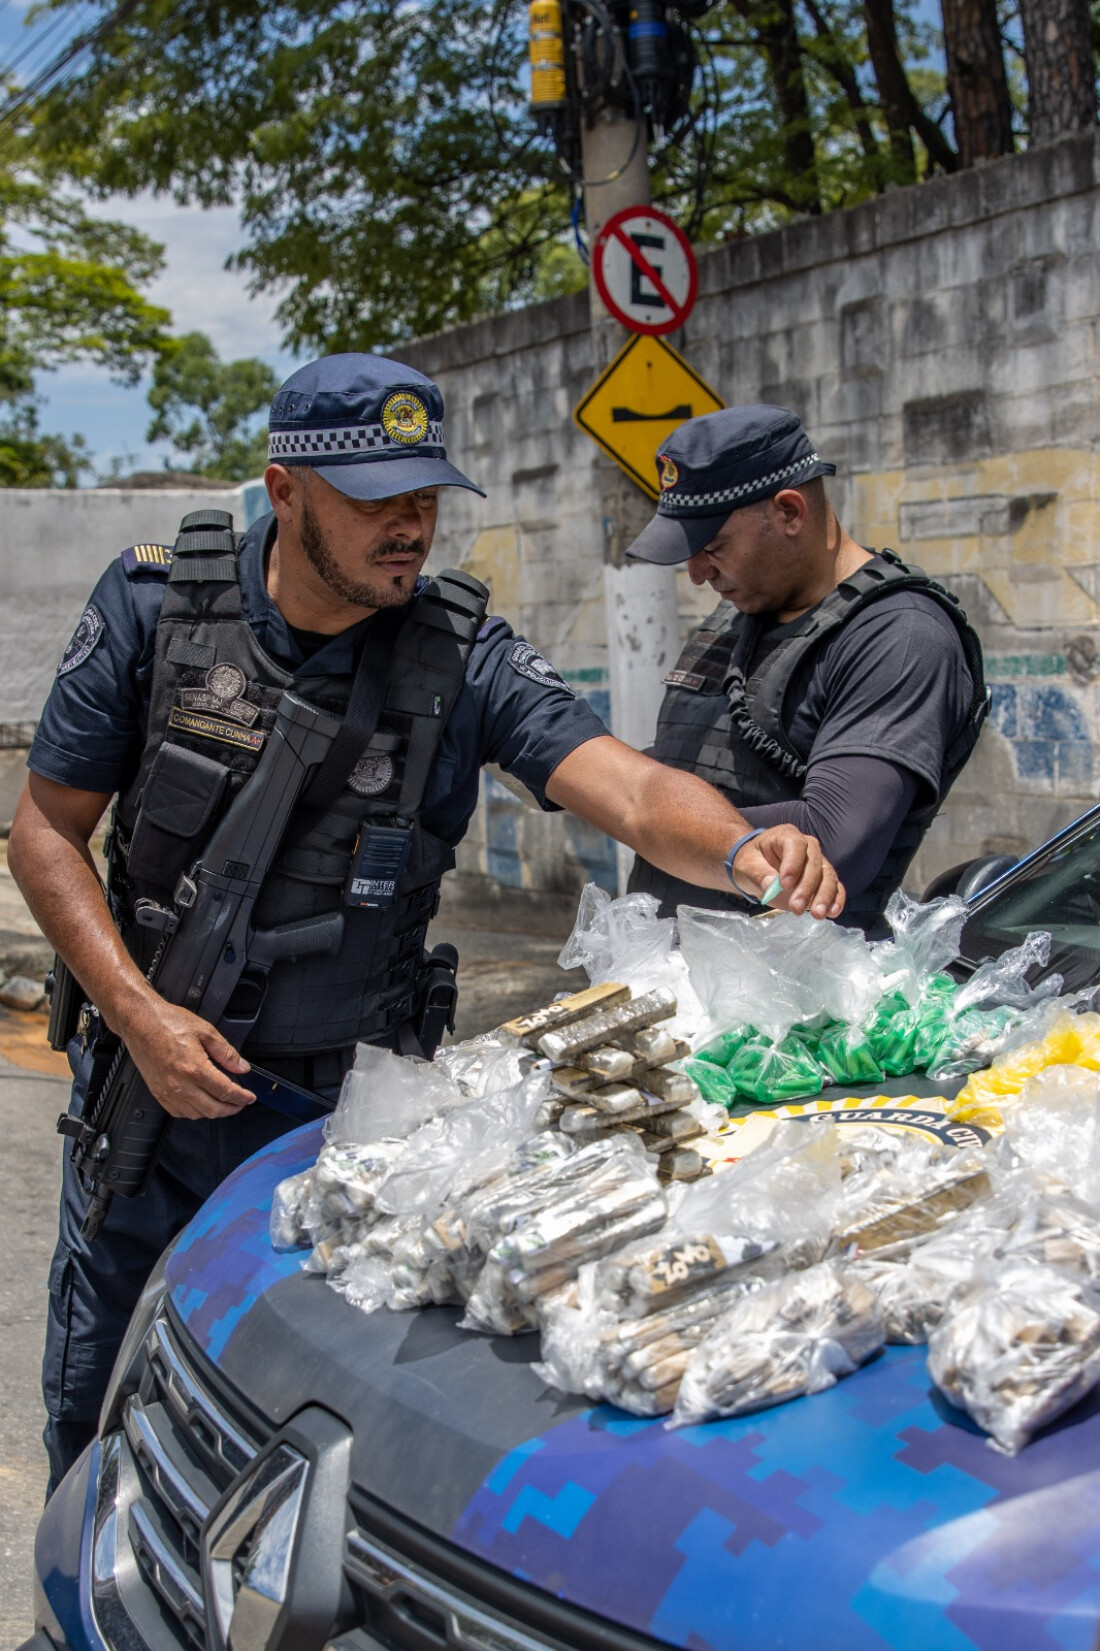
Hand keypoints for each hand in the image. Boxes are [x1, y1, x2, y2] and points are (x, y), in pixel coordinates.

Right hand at [116, 991, 253, 1119]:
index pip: (225, 1091)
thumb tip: (242, 1067)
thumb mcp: (205, 1031)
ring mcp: (167, 1091)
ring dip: (213, 1112)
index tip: (250, 1098)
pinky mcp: (157, 1092)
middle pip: (212, 1109)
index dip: (241, 1097)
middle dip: (231, 1109)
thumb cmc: (167, 1022)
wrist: (139, 1022)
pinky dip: (193, 1113)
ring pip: (196, 1114)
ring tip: (222, 1103)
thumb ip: (226, 1052)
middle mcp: (180, 1084)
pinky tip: (200, 1104)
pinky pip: (178, 1112)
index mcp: (195, 1068)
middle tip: (240, 1103)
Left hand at [733, 825, 844, 919]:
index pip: (795, 845)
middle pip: (814, 863)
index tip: (784, 884)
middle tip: (796, 907)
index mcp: (786, 836)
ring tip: (817, 914)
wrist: (757, 868)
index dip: (793, 864)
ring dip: (824, 896)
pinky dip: (836, 899)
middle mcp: (807, 846)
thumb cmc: (751, 862)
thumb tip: (771, 885)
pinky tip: (832, 912)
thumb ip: (758, 873)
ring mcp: (818, 862)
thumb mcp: (746, 865)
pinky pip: (835, 887)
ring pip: (828, 876)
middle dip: (807, 887)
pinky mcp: (823, 879)